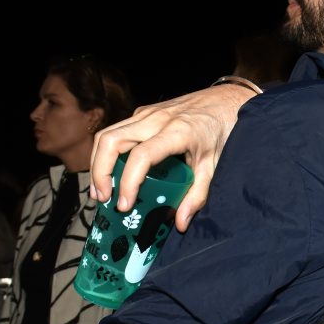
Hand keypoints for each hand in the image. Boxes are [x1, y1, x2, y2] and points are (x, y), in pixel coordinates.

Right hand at [89, 84, 251, 231]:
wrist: (225, 100)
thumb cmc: (221, 131)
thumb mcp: (214, 166)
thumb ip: (197, 195)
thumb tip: (179, 223)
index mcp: (176, 132)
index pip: (141, 156)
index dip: (128, 182)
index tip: (124, 204)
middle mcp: (156, 119)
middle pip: (111, 140)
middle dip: (100, 172)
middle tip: (103, 198)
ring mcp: (146, 113)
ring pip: (107, 134)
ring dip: (98, 163)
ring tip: (101, 191)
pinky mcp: (142, 113)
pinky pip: (116, 131)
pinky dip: (106, 153)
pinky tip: (111, 173)